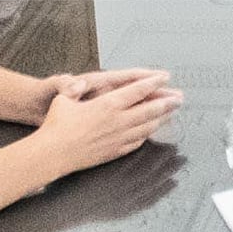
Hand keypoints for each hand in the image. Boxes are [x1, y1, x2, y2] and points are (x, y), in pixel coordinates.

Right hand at [30, 73, 182, 175]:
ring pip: (147, 127)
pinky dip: (146, 135)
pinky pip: (136, 142)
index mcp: (108, 105)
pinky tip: (150, 132)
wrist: (53, 154)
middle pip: (150, 109)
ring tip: (171, 113)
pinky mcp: (115, 152)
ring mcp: (118, 138)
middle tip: (180, 97)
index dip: (153, 83)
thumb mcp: (64, 99)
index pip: (137, 91)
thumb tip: (80, 81)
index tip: (164, 78)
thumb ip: (76, 88)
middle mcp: (118, 121)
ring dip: (161, 119)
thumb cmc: (56, 125)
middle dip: (167, 102)